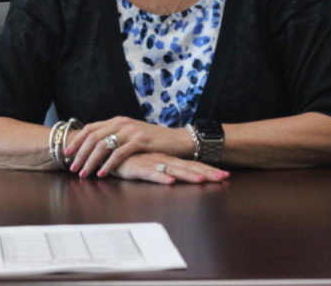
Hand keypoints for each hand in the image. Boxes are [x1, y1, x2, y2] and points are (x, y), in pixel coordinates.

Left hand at [65, 116, 190, 177]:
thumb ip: (115, 136)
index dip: (77, 140)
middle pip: (93, 137)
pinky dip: (108, 164)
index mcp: (117, 120)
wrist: (176, 140)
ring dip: (91, 161)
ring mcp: (131, 131)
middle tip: (72, 167)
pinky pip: (119, 154)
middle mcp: (122, 123)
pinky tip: (102, 173)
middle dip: (80, 153)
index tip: (66, 153)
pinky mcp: (140, 141)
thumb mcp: (131, 134)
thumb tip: (96, 147)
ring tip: (84, 173)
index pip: (90, 128)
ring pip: (103, 145)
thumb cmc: (153, 140)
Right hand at [112, 153, 229, 184]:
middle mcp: (162, 159)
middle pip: (188, 167)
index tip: (225, 175)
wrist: (106, 149)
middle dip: (207, 173)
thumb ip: (162, 168)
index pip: (192, 164)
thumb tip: (177, 175)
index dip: (208, 170)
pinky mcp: (136, 167)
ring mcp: (150, 162)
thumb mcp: (149, 164)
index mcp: (167, 159)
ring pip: (173, 169)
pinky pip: (150, 173)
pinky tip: (171, 181)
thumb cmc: (129, 158)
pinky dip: (161, 177)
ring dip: (188, 175)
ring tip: (204, 181)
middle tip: (224, 177)